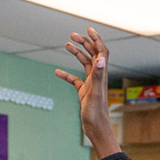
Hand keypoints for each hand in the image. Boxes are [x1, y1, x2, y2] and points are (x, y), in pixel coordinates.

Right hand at [57, 28, 118, 159]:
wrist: (96, 129)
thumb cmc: (97, 113)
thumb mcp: (95, 93)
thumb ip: (97, 75)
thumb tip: (101, 58)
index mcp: (101, 74)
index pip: (101, 51)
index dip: (96, 39)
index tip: (88, 29)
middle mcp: (97, 77)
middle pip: (93, 54)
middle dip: (84, 43)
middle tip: (72, 35)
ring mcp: (90, 84)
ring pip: (84, 64)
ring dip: (76, 53)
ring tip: (66, 44)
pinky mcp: (84, 93)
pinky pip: (75, 80)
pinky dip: (66, 75)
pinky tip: (57, 72)